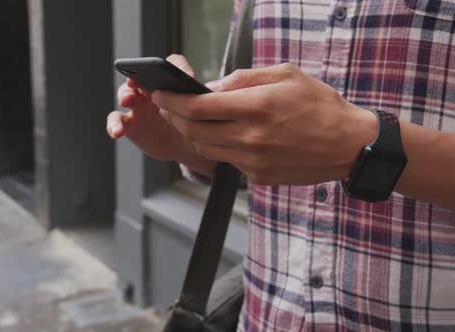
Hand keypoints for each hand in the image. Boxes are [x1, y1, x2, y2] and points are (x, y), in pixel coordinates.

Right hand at [107, 55, 215, 175]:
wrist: (187, 146)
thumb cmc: (194, 123)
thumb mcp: (202, 112)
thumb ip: (202, 101)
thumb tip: (207, 93)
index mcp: (170, 81)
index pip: (170, 64)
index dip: (173, 67)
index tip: (184, 78)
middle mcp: (151, 89)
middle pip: (141, 76)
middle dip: (138, 76)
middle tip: (138, 81)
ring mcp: (138, 106)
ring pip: (125, 94)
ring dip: (125, 95)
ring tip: (128, 100)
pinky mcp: (130, 124)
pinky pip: (117, 121)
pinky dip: (114, 125)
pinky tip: (117, 131)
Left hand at [151, 63, 377, 184]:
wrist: (349, 145)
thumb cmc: (320, 105)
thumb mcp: (285, 75)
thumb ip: (243, 79)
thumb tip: (211, 86)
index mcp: (256, 106)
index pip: (197, 106)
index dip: (172, 100)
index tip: (160, 93)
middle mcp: (251, 136)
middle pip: (193, 130)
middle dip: (174, 116)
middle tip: (168, 105)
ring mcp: (253, 160)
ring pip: (205, 148)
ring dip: (193, 132)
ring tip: (195, 118)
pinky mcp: (258, 176)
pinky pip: (226, 160)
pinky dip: (219, 146)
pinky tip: (227, 134)